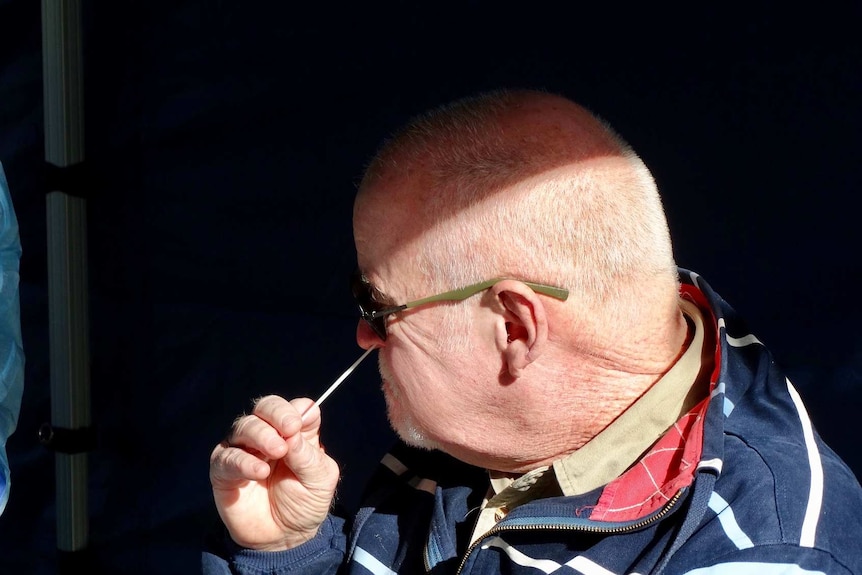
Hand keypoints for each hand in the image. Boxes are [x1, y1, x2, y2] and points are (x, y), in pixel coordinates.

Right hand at [209, 395, 339, 550]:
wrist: (285, 537)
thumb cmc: (305, 503)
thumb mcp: (320, 480)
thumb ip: (308, 454)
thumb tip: (294, 429)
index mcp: (294, 432)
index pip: (294, 407)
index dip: (296, 411)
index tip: (300, 424)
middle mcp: (267, 434)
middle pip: (266, 407)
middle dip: (277, 414)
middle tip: (289, 429)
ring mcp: (243, 449)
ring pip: (244, 426)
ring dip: (261, 435)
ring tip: (278, 451)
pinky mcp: (224, 471)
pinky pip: (227, 458)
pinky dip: (244, 461)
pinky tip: (259, 471)